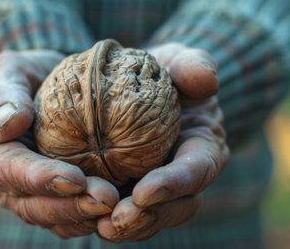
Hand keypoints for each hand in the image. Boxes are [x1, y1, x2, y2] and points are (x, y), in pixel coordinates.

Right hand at [0, 50, 118, 238]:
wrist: (48, 89)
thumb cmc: (29, 77)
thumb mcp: (11, 72)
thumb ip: (1, 94)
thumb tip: (7, 124)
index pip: (8, 171)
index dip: (41, 178)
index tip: (75, 178)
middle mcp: (2, 184)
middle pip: (32, 204)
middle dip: (70, 205)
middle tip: (107, 199)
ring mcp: (27, 197)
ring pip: (53, 219)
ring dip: (85, 217)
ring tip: (117, 208)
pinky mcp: (53, 202)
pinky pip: (69, 221)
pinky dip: (92, 221)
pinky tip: (117, 213)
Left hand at [97, 43, 229, 241]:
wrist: (141, 89)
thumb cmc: (163, 73)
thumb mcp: (178, 61)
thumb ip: (192, 65)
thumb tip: (206, 79)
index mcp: (203, 148)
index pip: (197, 170)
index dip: (174, 184)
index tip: (144, 191)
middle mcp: (185, 176)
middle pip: (175, 207)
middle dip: (148, 217)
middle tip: (118, 220)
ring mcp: (159, 188)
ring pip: (149, 218)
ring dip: (126, 227)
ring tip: (99, 228)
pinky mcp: (132, 191)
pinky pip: (123, 213)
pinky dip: (105, 219)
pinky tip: (83, 218)